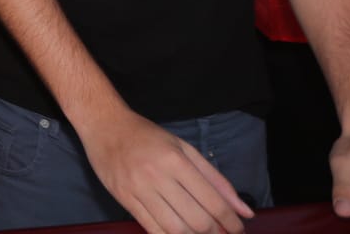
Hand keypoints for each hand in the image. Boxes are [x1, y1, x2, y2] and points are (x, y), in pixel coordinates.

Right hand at [81, 106, 253, 233]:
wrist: (104, 126)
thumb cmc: (147, 135)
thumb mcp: (185, 149)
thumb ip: (216, 180)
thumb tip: (244, 211)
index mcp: (176, 160)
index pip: (212, 201)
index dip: (230, 221)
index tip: (238, 228)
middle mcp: (157, 176)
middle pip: (196, 220)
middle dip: (215, 232)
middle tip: (220, 232)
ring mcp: (138, 190)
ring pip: (175, 229)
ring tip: (201, 232)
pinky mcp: (124, 200)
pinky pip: (152, 229)